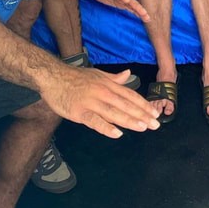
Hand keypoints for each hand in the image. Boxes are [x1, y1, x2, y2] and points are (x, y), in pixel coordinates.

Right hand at [42, 65, 160, 137]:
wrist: (53, 77)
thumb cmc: (75, 76)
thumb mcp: (97, 74)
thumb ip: (114, 78)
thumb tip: (129, 74)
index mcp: (108, 84)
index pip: (130, 96)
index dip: (143, 105)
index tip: (155, 113)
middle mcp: (103, 92)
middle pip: (125, 105)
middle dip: (141, 115)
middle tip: (155, 124)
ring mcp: (91, 102)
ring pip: (113, 113)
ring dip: (129, 121)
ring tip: (143, 127)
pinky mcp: (79, 112)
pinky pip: (95, 121)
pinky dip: (106, 127)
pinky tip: (117, 134)